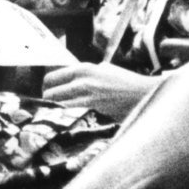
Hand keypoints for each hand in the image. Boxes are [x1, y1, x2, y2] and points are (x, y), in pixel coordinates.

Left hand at [42, 62, 157, 119]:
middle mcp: (84, 79)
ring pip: (60, 104)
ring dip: (54, 110)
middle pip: (51, 92)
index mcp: (85, 68)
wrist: (144, 93)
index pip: (53, 77)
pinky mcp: (95, 108)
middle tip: (46, 107)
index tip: (44, 93)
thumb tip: (71, 80)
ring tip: (51, 114)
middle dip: (46, 101)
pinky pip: (73, 112)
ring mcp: (89, 94)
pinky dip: (67, 116)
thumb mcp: (104, 70)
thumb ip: (87, 74)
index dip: (45, 86)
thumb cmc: (126, 82)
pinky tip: (64, 120)